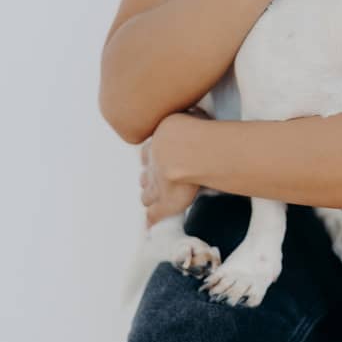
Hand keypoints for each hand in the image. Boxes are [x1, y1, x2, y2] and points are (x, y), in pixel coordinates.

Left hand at [140, 111, 204, 227]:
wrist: (187, 150)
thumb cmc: (195, 129)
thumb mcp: (192, 115)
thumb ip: (191, 117)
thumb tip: (196, 113)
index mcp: (157, 143)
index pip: (149, 152)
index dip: (152, 157)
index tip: (155, 159)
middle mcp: (153, 165)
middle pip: (145, 174)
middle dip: (148, 178)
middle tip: (153, 181)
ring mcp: (157, 186)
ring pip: (147, 195)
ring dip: (149, 197)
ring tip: (152, 201)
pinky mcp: (165, 203)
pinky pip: (154, 215)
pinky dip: (152, 221)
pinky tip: (151, 227)